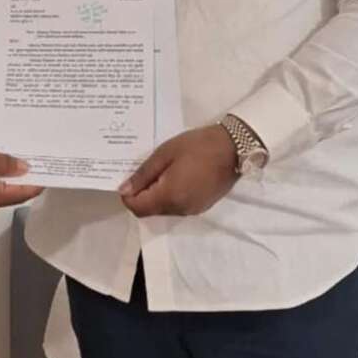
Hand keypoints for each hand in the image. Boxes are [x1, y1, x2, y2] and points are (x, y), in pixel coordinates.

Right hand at [0, 144, 42, 221]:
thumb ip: (4, 163)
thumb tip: (25, 169)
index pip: (24, 193)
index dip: (38, 183)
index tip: (50, 173)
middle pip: (13, 196)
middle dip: (21, 180)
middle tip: (30, 161)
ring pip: (1, 196)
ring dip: (6, 182)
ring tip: (9, 163)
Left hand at [119, 125, 237, 217]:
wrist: (234, 147)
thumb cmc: (197, 146)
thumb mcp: (165, 154)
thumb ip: (143, 174)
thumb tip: (123, 190)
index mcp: (169, 197)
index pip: (137, 208)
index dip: (128, 196)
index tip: (130, 178)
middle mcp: (180, 210)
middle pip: (150, 211)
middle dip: (142, 195)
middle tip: (147, 171)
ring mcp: (193, 210)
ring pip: (164, 210)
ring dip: (157, 195)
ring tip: (163, 171)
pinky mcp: (202, 206)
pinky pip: (178, 207)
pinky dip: (170, 196)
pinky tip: (176, 176)